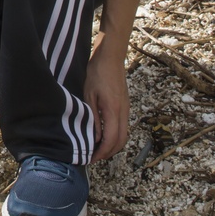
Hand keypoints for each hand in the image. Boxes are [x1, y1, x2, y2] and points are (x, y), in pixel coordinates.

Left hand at [84, 38, 130, 160]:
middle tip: (94, 157)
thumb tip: (96, 137)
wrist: (110, 57)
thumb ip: (93, 117)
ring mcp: (126, 108)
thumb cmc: (97, 73)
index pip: (111, 139)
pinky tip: (103, 134)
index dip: (102, 152)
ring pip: (124, 135)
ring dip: (113, 145)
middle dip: (109, 153)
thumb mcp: (89, 95)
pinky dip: (115, 135)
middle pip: (121, 141)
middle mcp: (123, 112)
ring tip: (98, 148)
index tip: (91, 158)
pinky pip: (123, 126)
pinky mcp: (125, 105)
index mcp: (113, 110)